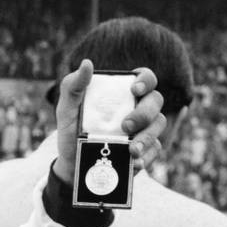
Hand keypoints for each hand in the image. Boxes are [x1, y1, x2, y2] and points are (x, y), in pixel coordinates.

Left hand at [53, 61, 165, 182]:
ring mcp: (145, 128)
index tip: (134, 90)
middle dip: (144, 113)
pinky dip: (146, 156)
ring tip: (131, 150)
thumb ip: (73, 85)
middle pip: (156, 100)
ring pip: (159, 124)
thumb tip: (87, 64)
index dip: (146, 80)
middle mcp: (138, 106)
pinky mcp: (147, 149)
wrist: (73, 163)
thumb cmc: (72, 129)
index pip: (145, 77)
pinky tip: (135, 162)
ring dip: (147, 137)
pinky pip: (155, 149)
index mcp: (122, 92)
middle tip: (126, 126)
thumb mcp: (68, 108)